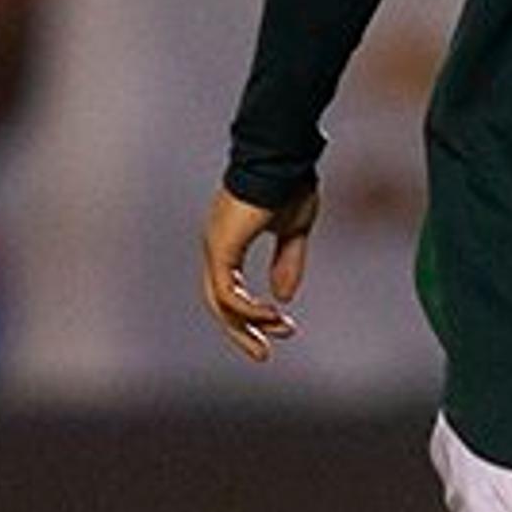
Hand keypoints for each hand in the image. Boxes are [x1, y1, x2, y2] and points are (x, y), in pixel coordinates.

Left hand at [200, 180, 318, 362]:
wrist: (282, 157)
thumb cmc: (289, 184)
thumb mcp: (296, 230)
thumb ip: (288, 263)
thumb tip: (284, 298)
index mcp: (229, 243)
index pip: (231, 291)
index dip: (253, 314)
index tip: (282, 328)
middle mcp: (216, 248)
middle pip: (220, 304)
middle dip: (243, 331)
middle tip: (264, 354)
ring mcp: (215, 248)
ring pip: (222, 303)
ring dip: (249, 323)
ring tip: (277, 333)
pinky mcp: (221, 248)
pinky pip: (228, 292)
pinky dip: (247, 308)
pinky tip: (269, 314)